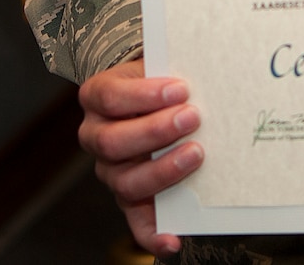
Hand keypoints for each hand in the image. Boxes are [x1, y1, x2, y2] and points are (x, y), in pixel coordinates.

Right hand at [78, 55, 201, 257]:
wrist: (153, 99)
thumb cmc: (158, 80)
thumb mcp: (156, 64)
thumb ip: (170, 66)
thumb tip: (206, 67)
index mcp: (97, 98)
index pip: (109, 96)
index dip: (143, 95)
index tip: (181, 89)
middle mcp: (96, 137)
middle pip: (113, 142)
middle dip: (155, 131)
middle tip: (193, 118)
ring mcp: (111, 172)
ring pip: (126, 182)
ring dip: (163, 171)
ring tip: (197, 154)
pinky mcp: (130, 201)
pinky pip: (136, 223)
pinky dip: (153, 236)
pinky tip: (173, 240)